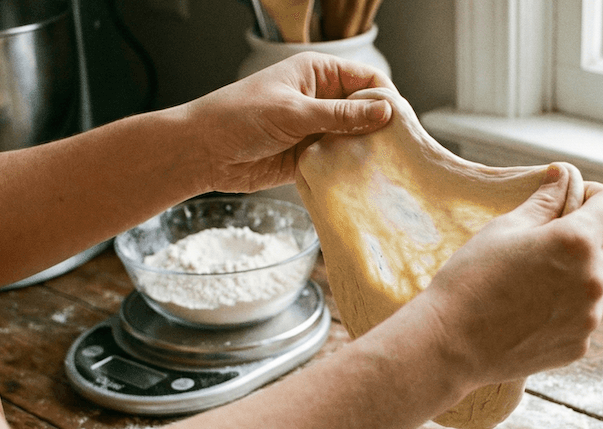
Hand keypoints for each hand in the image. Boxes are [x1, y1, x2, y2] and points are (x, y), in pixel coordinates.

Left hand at [182, 52, 393, 192]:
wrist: (203, 152)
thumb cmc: (238, 117)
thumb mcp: (294, 111)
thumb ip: (341, 116)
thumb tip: (385, 112)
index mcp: (318, 74)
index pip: (367, 80)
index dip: (385, 99)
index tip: (399, 122)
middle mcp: (322, 100)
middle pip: (367, 112)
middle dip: (381, 129)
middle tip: (397, 150)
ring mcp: (318, 130)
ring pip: (356, 140)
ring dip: (366, 153)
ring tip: (383, 168)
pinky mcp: (312, 158)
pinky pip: (341, 163)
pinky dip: (351, 171)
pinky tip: (361, 180)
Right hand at [408, 165, 602, 388]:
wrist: (450, 345)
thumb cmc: (470, 279)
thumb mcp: (504, 228)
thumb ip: (544, 201)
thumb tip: (564, 175)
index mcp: (577, 242)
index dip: (596, 195)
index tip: (574, 200)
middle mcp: (594, 280)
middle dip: (600, 232)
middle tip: (560, 236)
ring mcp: (590, 317)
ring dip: (585, 272)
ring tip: (538, 278)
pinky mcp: (580, 345)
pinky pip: (586, 315)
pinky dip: (570, 307)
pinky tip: (532, 309)